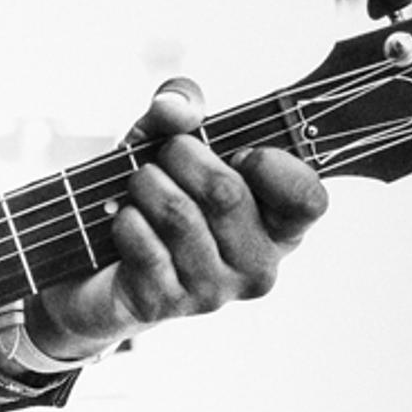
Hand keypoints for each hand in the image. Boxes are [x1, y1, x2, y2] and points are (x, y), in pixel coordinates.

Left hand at [23, 78, 325, 363]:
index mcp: (282, 227)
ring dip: (146, 184)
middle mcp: (258, 266)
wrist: (102, 270)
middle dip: (182, 155)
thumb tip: (175, 110)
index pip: (308, 200)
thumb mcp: (169, 138)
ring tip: (140, 184)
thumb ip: (181, 106)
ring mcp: (213, 293)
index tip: (239, 153)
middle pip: (227, 193)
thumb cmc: (157, 195)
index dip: (270, 164)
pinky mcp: (165, 305)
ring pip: (179, 215)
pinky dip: (125, 218)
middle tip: (165, 156)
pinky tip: (125, 220)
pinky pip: (143, 243)